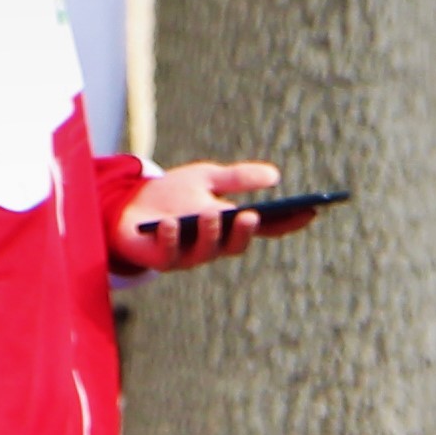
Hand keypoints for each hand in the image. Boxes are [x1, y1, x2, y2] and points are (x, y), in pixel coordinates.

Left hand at [109, 161, 286, 271]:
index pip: (264, 228)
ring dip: (208, 234)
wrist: (126, 206)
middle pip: (234, 245)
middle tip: (251, 216)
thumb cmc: (170, 195)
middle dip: (243, 233)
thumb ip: (238, 178)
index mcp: (228, 226)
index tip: (310, 211)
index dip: (286, 223)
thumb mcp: (206, 178)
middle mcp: (211, 245)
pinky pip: (167, 253)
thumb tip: (275, 176)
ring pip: (203, 251)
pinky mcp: (159, 258)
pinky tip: (168, 222)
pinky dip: (169, 237)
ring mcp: (186, 255)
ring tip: (209, 213)